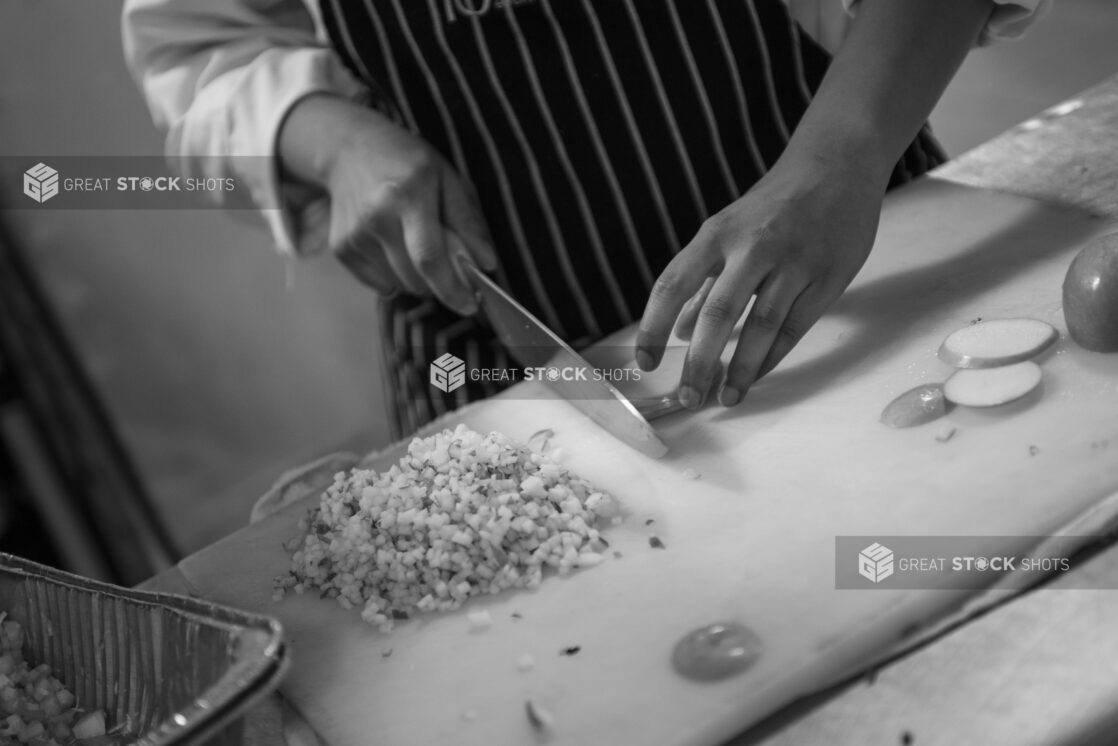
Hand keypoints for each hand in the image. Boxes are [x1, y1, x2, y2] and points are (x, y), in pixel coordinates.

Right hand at [279, 95, 496, 312]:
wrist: (349, 149)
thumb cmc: (407, 163)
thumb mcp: (448, 178)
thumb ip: (468, 222)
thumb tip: (486, 264)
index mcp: (410, 194)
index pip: (429, 257)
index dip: (452, 289)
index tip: (470, 305)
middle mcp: (377, 216)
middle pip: (415, 279)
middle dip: (440, 285)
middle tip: (450, 270)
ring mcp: (355, 234)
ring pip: (399, 285)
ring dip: (418, 280)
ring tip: (416, 246)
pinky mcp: (341, 248)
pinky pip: (379, 283)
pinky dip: (395, 276)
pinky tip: (393, 245)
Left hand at [636, 151, 885, 407]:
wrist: (836, 164)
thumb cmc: (772, 205)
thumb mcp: (727, 230)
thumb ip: (702, 282)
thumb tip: (678, 332)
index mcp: (717, 233)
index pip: (672, 284)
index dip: (654, 327)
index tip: (646, 362)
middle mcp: (753, 246)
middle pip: (718, 314)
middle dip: (700, 363)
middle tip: (689, 399)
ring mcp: (794, 262)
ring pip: (761, 327)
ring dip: (741, 370)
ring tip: (725, 399)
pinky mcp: (829, 277)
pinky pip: (795, 327)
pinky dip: (772, 357)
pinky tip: (756, 377)